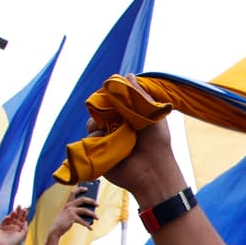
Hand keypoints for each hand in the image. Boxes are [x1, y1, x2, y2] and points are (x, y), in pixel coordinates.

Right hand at [0, 207, 28, 244]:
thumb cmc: (14, 243)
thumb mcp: (22, 235)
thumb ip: (24, 228)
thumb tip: (26, 221)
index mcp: (19, 228)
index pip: (22, 219)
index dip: (23, 215)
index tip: (25, 210)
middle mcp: (13, 226)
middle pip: (16, 217)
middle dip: (18, 212)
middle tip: (19, 206)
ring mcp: (7, 226)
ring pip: (10, 218)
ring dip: (12, 214)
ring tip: (15, 211)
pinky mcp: (1, 227)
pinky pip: (4, 221)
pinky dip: (6, 218)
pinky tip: (9, 217)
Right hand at [49, 186, 98, 238]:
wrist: (55, 230)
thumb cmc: (63, 222)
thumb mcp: (69, 215)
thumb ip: (78, 212)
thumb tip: (90, 212)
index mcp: (67, 204)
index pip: (73, 193)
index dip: (80, 189)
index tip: (86, 188)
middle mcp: (69, 205)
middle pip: (82, 199)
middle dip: (91, 201)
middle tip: (98, 204)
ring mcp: (70, 211)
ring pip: (85, 210)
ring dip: (93, 214)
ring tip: (97, 218)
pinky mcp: (72, 217)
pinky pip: (83, 221)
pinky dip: (87, 225)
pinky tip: (91, 228)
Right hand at [91, 76, 181, 203]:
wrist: (151, 169)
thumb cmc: (157, 142)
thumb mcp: (152, 113)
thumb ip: (140, 95)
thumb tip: (127, 75)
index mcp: (128, 115)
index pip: (112, 99)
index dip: (111, 96)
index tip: (116, 95)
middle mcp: (115, 125)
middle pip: (99, 109)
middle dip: (104, 109)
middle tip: (118, 115)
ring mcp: (105, 138)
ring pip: (92, 122)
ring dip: (100, 123)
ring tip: (116, 132)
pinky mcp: (97, 151)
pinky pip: (88, 137)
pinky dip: (97, 137)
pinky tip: (109, 141)